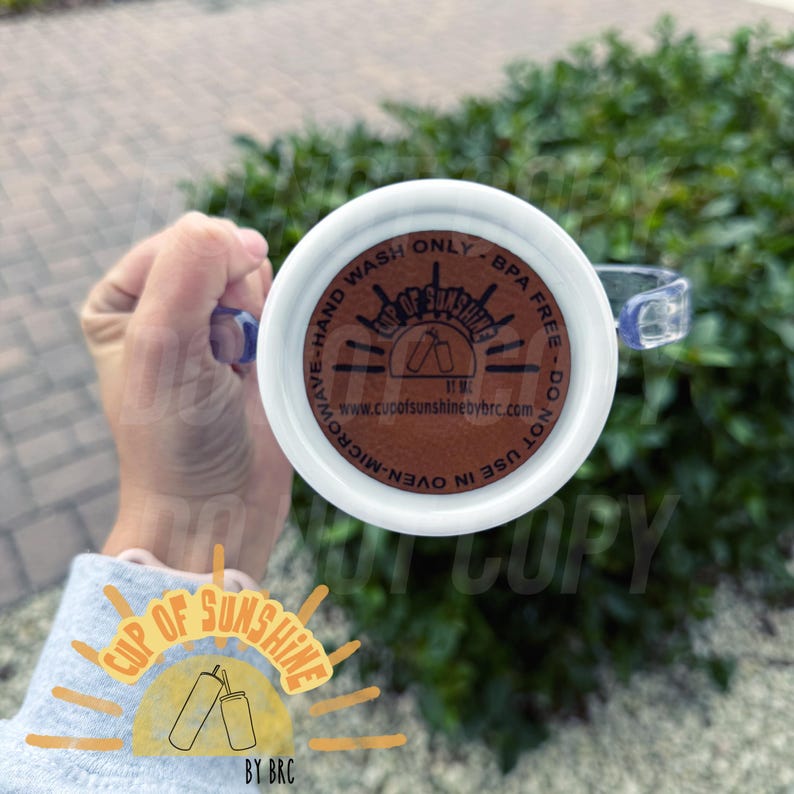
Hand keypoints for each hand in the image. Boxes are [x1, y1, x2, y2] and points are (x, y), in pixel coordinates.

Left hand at [80, 212, 292, 578]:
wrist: (219, 505)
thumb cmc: (176, 438)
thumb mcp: (163, 344)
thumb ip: (191, 270)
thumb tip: (244, 237)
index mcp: (124, 299)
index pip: (182, 239)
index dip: (211, 272)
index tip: (215, 331)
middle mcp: (166, 308)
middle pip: (224, 256)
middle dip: (236, 300)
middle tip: (226, 356)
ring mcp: (213, 329)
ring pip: (258, 282)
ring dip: (259, 320)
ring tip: (241, 368)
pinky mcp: (253, 351)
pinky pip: (281, 311)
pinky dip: (281, 333)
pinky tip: (263, 369)